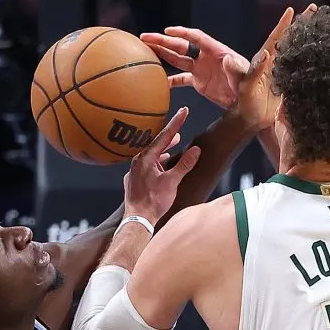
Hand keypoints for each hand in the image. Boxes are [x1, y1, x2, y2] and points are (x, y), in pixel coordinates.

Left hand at [122, 107, 201, 224]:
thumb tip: (195, 150)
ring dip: (163, 151)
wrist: (137, 219)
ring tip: (173, 147)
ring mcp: (134, 171)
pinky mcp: (133, 180)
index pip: (165, 136)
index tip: (184, 110)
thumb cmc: (153, 202)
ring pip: (150, 156)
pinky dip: (155, 163)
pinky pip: (145, 166)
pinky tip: (160, 166)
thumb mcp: (172, 181)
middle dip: (170, 136)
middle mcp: (138, 161)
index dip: (177, 123)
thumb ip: (184, 164)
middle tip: (180, 127)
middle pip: (156, 144)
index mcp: (147, 158)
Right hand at [141, 28, 248, 109]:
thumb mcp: (246, 78)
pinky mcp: (199, 82)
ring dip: (162, 54)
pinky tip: (158, 82)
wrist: (248, 104)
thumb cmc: (251, 89)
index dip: (181, 34)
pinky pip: (181, 79)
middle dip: (163, 41)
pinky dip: (170, 80)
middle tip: (145, 38)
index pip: (196, 38)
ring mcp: (201, 69)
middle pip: (181, 46)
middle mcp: (207, 58)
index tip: (167, 31)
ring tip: (145, 50)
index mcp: (217, 52)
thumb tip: (228, 58)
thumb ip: (236, 69)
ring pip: (178, 59)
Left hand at [233, 4, 316, 129]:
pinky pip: (301, 67)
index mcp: (264, 60)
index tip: (291, 10)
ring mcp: (283, 72)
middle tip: (315, 9)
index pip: (275, 38)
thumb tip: (265, 53)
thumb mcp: (245, 85)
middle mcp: (275, 62)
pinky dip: (311, 59)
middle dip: (301, 23)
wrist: (251, 119)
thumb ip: (253, 70)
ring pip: (297, 51)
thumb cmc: (245, 101)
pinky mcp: (290, 83)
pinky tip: (323, 53)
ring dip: (309, 38)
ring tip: (323, 26)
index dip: (283, 24)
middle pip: (290, 39)